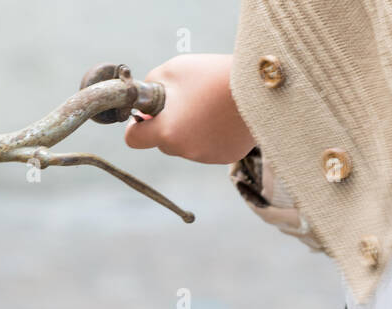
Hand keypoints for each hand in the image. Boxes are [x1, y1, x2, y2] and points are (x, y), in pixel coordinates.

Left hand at [124, 54, 254, 164]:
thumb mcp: (173, 71)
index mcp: (166, 131)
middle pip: (163, 141)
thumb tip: (145, 104)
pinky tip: (225, 115)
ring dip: (192, 129)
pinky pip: (210, 146)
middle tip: (187, 101)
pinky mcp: (226, 156)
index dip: (137, 126)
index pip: (134, 139)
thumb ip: (151, 87)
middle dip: (168, 124)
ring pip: (187, 144)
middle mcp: (183, 150)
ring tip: (211, 104)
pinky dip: (213, 134)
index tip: (144, 117)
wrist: (257, 86)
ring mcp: (205, 156)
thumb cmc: (211, 75)